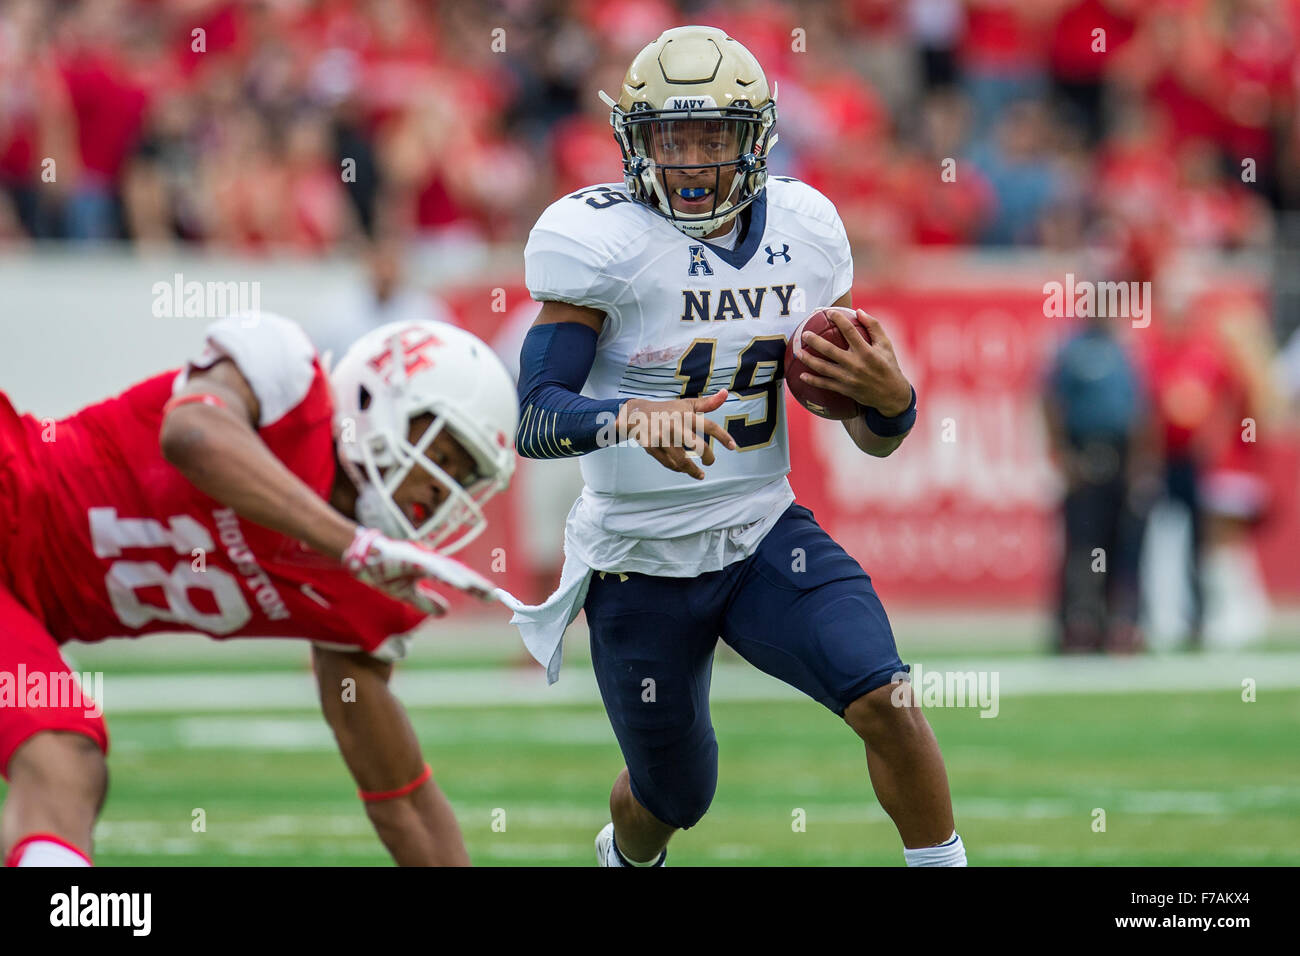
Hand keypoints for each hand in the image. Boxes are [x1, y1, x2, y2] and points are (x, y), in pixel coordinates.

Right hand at [343, 527, 494, 615]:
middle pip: (458, 573)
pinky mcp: (411, 559)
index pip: (457, 579)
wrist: (360, 558)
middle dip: (477, 584)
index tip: (491, 596)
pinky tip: (461, 583)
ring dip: (467, 580)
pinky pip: (433, 569)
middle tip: (495, 595)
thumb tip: (445, 612)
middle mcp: (430, 562)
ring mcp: (421, 558)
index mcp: (430, 569)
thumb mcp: (406, 593)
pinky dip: (448, 575)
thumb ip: (426, 602)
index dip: (474, 587)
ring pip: (449, 570)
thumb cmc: (383, 572)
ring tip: (485, 589)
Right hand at [616, 389, 737, 479]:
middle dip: (708, 457)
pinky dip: (678, 468)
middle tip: (710, 461)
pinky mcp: (652, 447)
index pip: (709, 426)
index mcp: (685, 415)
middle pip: (698, 446)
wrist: (637, 414)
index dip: (723, 437)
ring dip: (693, 470)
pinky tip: (684, 470)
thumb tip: (726, 393)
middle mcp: (675, 426)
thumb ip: (707, 403)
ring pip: (682, 460)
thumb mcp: (686, 404)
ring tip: (700, 475)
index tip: (733, 447)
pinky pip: (668, 463)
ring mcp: (662, 438)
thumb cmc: (667, 409)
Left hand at [798, 309, 911, 415]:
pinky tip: (802, 375)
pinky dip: (813, 380)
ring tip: (798, 352)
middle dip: (815, 341)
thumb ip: (873, 326)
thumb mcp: (886, 344)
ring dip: (809, 360)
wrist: (892, 394)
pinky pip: (825, 384)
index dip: (838, 320)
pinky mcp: (845, 389)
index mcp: (867, 352)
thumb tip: (859, 311)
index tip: (829, 312)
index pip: (849, 332)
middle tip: (804, 334)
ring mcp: (849, 378)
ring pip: (824, 368)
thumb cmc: (888, 365)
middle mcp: (856, 365)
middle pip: (830, 350)